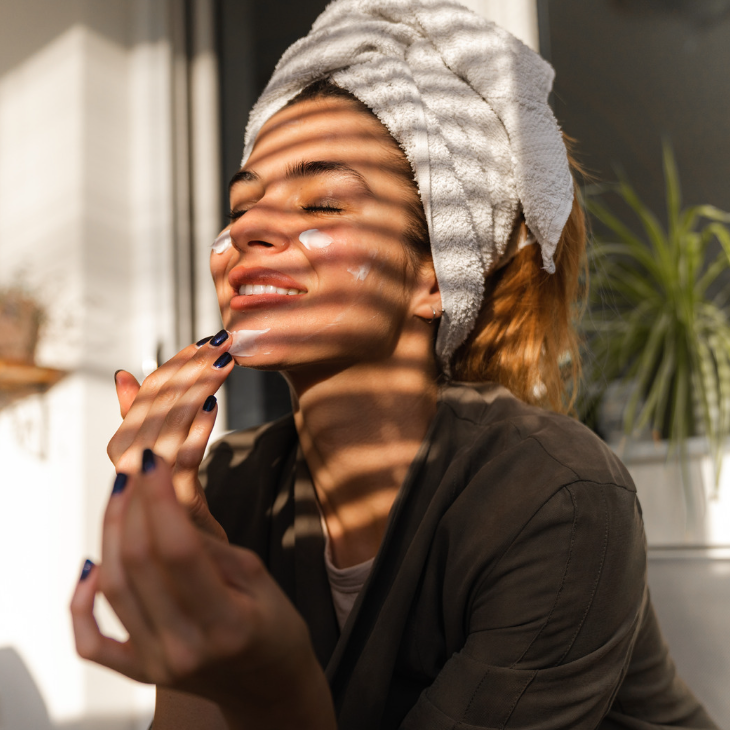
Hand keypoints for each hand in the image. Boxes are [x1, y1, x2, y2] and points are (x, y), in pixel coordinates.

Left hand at [70, 451, 336, 729]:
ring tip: (122, 497)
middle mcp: (183, 649)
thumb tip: (167, 511)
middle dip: (133, 506)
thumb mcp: (260, 578)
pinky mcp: (140, 671)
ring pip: (113, 588)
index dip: (161, 500)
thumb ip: (211, 548)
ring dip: (110, 534)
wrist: (270, 687)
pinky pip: (92, 640)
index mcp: (224, 624)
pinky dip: (80, 602)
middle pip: (138, 564)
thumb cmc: (275, 631)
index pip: (178, 550)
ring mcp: (156, 664)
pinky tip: (89, 565)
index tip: (155, 463)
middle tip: (137, 469)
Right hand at [108, 331, 232, 537]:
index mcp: (128, 452)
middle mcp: (132, 470)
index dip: (175, 366)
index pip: (147, 397)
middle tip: (221, 341)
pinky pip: (183, 465)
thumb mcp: (165, 462)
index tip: (205, 341)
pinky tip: (213, 406)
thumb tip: (124, 375)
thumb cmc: (183, 511)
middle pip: (156, 408)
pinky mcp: (177, 510)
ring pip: (167, 430)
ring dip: (196, 390)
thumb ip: (142, 421)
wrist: (200, 572)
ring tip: (223, 361)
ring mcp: (152, 492)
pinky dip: (196, 432)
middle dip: (190, 369)